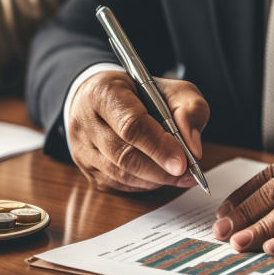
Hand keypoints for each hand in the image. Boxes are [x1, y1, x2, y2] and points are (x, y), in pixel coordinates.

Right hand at [68, 71, 208, 191]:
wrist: (103, 98)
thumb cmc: (138, 93)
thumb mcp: (172, 89)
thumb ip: (189, 109)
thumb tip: (193, 148)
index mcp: (103, 92)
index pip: (130, 125)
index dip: (159, 147)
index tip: (183, 162)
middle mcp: (85, 121)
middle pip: (124, 156)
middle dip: (161, 169)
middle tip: (188, 173)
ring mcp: (81, 148)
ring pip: (121, 175)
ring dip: (155, 179)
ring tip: (180, 174)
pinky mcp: (86, 169)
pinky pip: (118, 185)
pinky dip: (144, 183)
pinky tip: (158, 174)